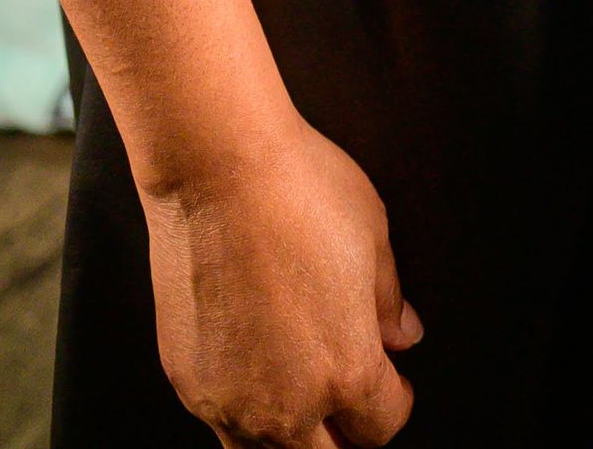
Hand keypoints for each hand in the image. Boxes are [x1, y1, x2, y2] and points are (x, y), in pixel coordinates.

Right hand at [142, 113, 422, 447]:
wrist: (217, 169)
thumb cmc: (297, 190)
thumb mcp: (373, 236)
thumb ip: (390, 302)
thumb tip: (403, 335)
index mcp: (347, 370)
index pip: (382, 427)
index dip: (396, 402)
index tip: (394, 383)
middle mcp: (287, 403)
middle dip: (345, 434)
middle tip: (350, 402)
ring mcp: (230, 401)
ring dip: (292, 438)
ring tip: (301, 398)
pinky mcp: (189, 382)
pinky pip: (222, 425)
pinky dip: (244, 415)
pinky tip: (255, 375)